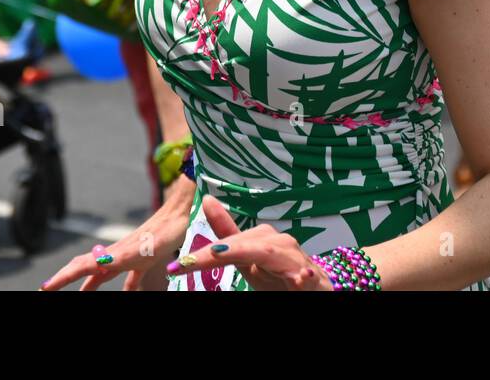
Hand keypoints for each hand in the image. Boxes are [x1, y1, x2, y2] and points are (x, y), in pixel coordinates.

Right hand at [41, 177, 193, 290]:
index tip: (44, 288)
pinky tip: (126, 295)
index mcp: (112, 256)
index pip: (80, 268)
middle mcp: (115, 256)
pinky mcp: (142, 259)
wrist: (180, 213)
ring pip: (101, 273)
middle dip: (65, 279)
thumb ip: (119, 257)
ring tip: (79, 295)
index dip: (61, 278)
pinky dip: (123, 288)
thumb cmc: (164, 231)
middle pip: (84, 269)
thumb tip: (96, 263)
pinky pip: (127, 278)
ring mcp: (128, 257)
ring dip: (88, 285)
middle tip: (48, 289)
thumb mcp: (142, 249)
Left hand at [165, 196, 332, 290]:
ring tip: (224, 255)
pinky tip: (297, 280)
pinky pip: (305, 274)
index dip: (202, 256)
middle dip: (217, 253)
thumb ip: (229, 233)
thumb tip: (208, 199)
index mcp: (261, 239)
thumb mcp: (249, 258)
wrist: (314, 291)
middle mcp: (279, 243)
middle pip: (246, 245)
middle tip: (190, 263)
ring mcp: (297, 258)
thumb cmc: (280, 274)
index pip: (227, 245)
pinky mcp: (314, 277)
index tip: (175, 267)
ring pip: (272, 252)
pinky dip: (300, 275)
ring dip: (253, 254)